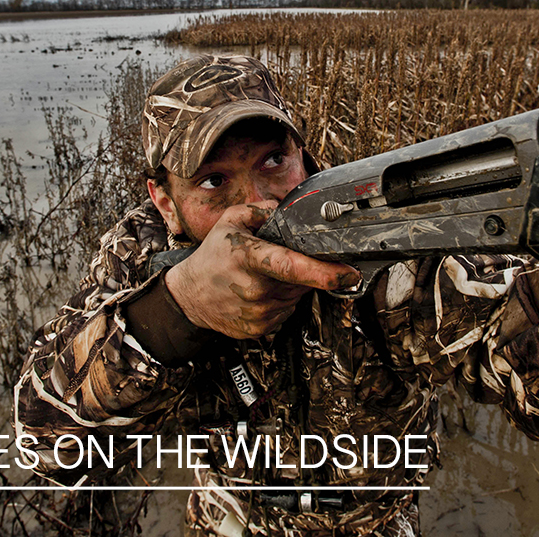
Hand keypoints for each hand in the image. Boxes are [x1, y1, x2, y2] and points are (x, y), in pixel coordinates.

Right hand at [165, 200, 360, 339]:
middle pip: (301, 281)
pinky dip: (280, 302)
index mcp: (250, 258)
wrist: (189, 296)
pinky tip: (259, 294)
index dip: (326, 273)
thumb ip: (261, 209)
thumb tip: (285, 209)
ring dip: (289, 287)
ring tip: (262, 278)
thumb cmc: (212, 256)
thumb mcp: (230, 221)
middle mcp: (255, 289)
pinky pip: (286, 313)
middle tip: (276, 261)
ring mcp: (258, 313)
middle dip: (301, 270)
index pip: (293, 267)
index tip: (349, 274)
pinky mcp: (259, 330)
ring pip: (295, 297)